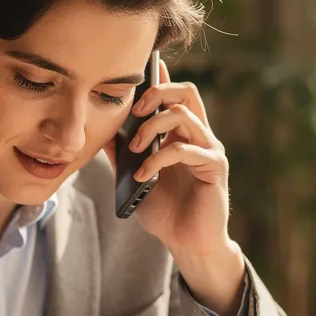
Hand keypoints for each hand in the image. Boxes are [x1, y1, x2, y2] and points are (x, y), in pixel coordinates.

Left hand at [103, 60, 245, 315]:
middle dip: (157, 93)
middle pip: (186, 92)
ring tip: (134, 150)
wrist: (187, 244)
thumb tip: (101, 130)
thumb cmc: (165, 212)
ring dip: (152, 128)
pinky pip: (186, 149)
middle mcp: (199, 136)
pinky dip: (159, 158)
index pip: (174, 95)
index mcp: (182, 134)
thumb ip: (122, 155)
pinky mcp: (214, 167)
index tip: (139, 71)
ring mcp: (208, 150)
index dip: (158, 79)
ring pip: (184, 115)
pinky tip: (143, 175)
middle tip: (134, 112)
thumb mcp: (134, 178)